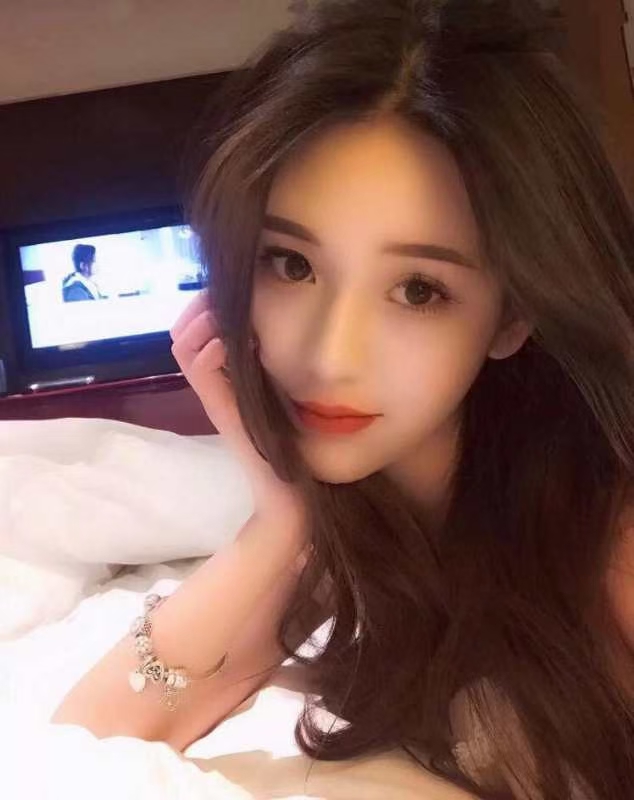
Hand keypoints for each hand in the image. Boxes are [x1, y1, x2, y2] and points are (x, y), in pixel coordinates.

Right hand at [170, 290, 308, 546]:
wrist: (288, 491)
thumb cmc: (291, 445)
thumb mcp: (279, 391)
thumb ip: (269, 365)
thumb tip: (271, 329)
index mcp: (226, 377)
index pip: (195, 330)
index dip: (204, 305)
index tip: (226, 292)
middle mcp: (214, 384)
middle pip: (182, 332)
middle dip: (199, 305)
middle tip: (220, 297)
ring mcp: (214, 396)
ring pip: (183, 344)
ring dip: (201, 320)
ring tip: (222, 316)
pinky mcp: (220, 409)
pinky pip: (198, 368)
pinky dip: (210, 346)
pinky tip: (227, 343)